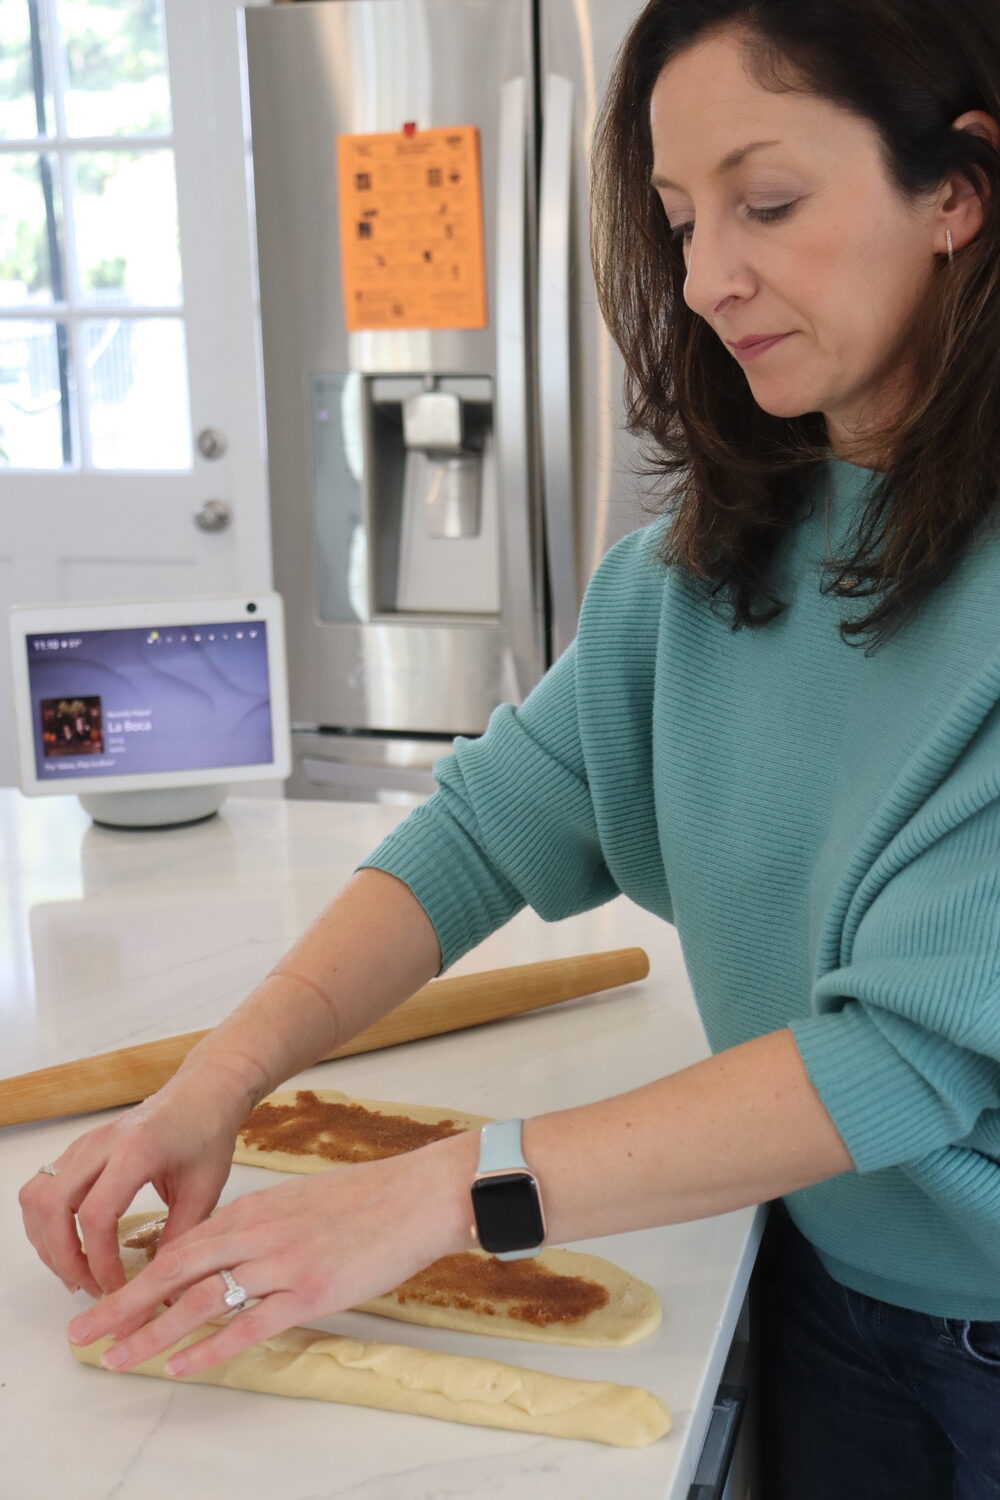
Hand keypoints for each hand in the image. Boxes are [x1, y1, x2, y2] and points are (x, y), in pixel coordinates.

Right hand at [19, 1077, 244, 1298]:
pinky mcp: (78, 1149)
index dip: (100, 1261)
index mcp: (137, 1151)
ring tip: (77, 1273)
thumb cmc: (207, 1135)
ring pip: (37, 1197)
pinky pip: (43, 1188)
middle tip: (90, 1287)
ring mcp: (84, 1144)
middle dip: (63, 1257)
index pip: (96, 1214)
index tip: (118, 1288)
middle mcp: (101, 1144)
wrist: (202, 1091)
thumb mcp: (206, 1191)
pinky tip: (71, 1246)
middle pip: (52, 1206)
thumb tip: (161, 1290)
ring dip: (48, 1242)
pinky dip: (47, 1224)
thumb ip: (180, 1239)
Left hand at [65, 1135, 474, 1378]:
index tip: (108, 1297)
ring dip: (151, 1331)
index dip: (140, 1274)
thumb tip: (231, 1251)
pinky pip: (247, 1325)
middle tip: (84, 1332)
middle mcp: (258, 1233)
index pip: (181, 1244)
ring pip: (200, 1300)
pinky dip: (208, 1347)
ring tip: (117, 1356)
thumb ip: (262, 1224)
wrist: (418, 1195)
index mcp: (255, 1208)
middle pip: (174, 1270)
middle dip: (123, 1303)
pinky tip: (180, 1365)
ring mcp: (282, 1263)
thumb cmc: (368, 1199)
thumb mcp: (301, 1200)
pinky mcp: (310, 1292)